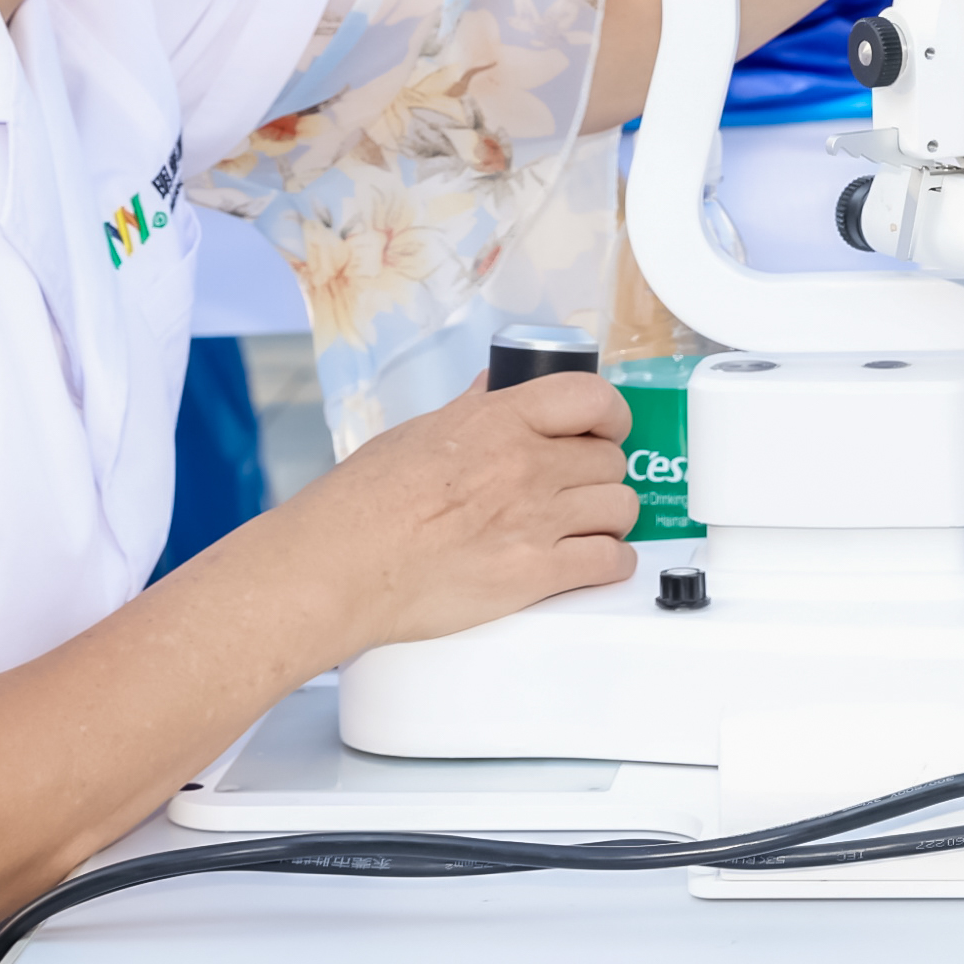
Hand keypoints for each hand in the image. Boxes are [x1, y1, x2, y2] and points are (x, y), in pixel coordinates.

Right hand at [286, 371, 638, 652]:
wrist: (343, 566)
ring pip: (620, 509)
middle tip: (580, 485)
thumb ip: (471, 410)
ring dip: (608, 518)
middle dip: (600, 472)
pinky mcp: (536, 574)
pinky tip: (592, 561)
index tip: (608, 426)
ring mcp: (536, 520)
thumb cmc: (363, 504)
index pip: (592, 398)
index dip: (611, 413)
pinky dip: (610, 563)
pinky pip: (609, 563)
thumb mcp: (418, 432)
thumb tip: (494, 389)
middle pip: (610, 460)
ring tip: (586, 525)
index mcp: (498, 420)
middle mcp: (526, 465)